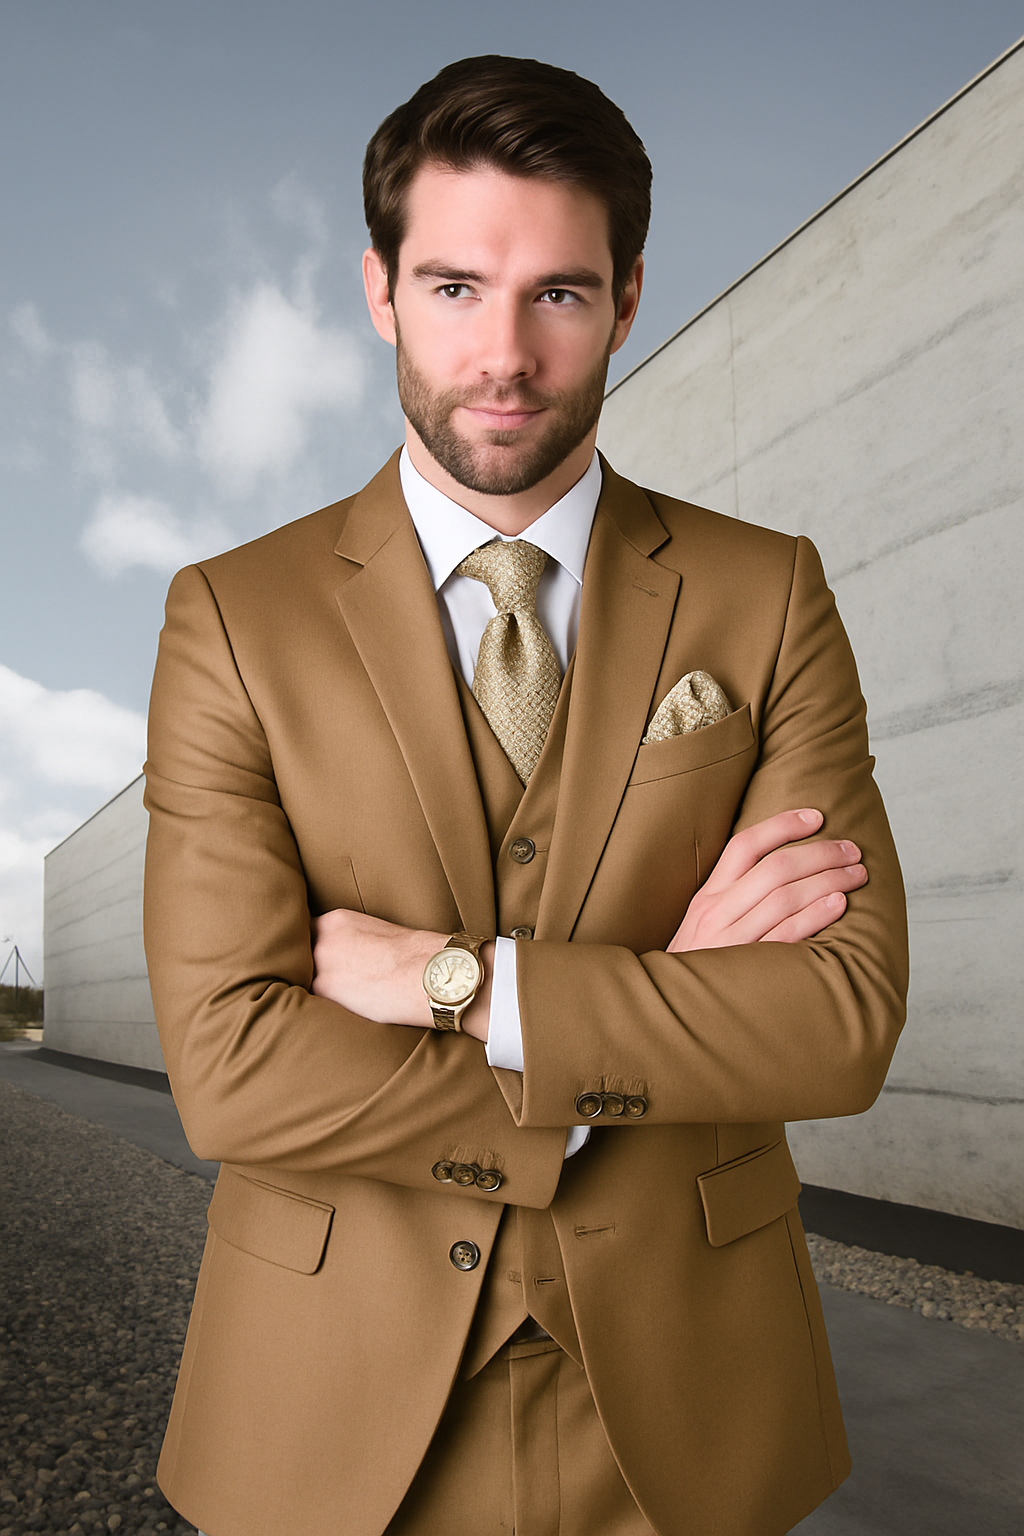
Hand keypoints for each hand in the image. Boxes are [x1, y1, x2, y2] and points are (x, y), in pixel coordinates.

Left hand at [311, 909, 492, 1039]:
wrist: (429, 973)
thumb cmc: (416, 956)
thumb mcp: (379, 933)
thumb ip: (353, 941)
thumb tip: (348, 960)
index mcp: (337, 921)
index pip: (305, 933)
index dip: (307, 949)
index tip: (312, 960)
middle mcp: (322, 939)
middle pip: (297, 955)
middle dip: (303, 968)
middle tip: (317, 983)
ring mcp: (320, 966)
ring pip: (301, 979)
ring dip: (311, 989)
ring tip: (323, 1001)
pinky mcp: (325, 993)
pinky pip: (310, 1002)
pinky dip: (317, 1008)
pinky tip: (330, 1014)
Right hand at [668, 808, 866, 952]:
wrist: (675, 1011)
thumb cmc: (698, 966)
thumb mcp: (702, 924)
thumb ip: (732, 898)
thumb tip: (782, 870)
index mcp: (707, 896)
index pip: (745, 845)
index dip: (782, 825)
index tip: (817, 816)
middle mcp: (717, 912)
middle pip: (775, 868)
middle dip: (820, 853)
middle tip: (852, 850)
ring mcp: (731, 940)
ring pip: (785, 897)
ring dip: (828, 881)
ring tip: (856, 875)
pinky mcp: (748, 968)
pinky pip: (787, 935)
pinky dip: (816, 916)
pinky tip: (839, 905)